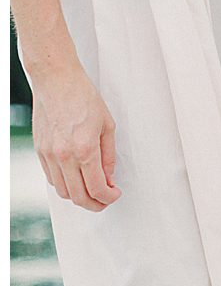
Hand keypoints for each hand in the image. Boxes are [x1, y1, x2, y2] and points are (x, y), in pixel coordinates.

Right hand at [31, 67, 120, 211]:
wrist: (57, 81)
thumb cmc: (84, 98)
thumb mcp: (107, 126)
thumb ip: (108, 156)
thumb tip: (108, 178)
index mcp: (85, 149)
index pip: (97, 188)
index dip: (109, 198)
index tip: (115, 194)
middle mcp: (64, 155)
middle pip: (78, 196)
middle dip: (95, 204)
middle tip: (105, 200)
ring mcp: (48, 154)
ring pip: (62, 191)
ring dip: (79, 196)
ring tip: (92, 190)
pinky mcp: (40, 150)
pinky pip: (51, 178)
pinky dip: (65, 184)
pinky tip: (77, 178)